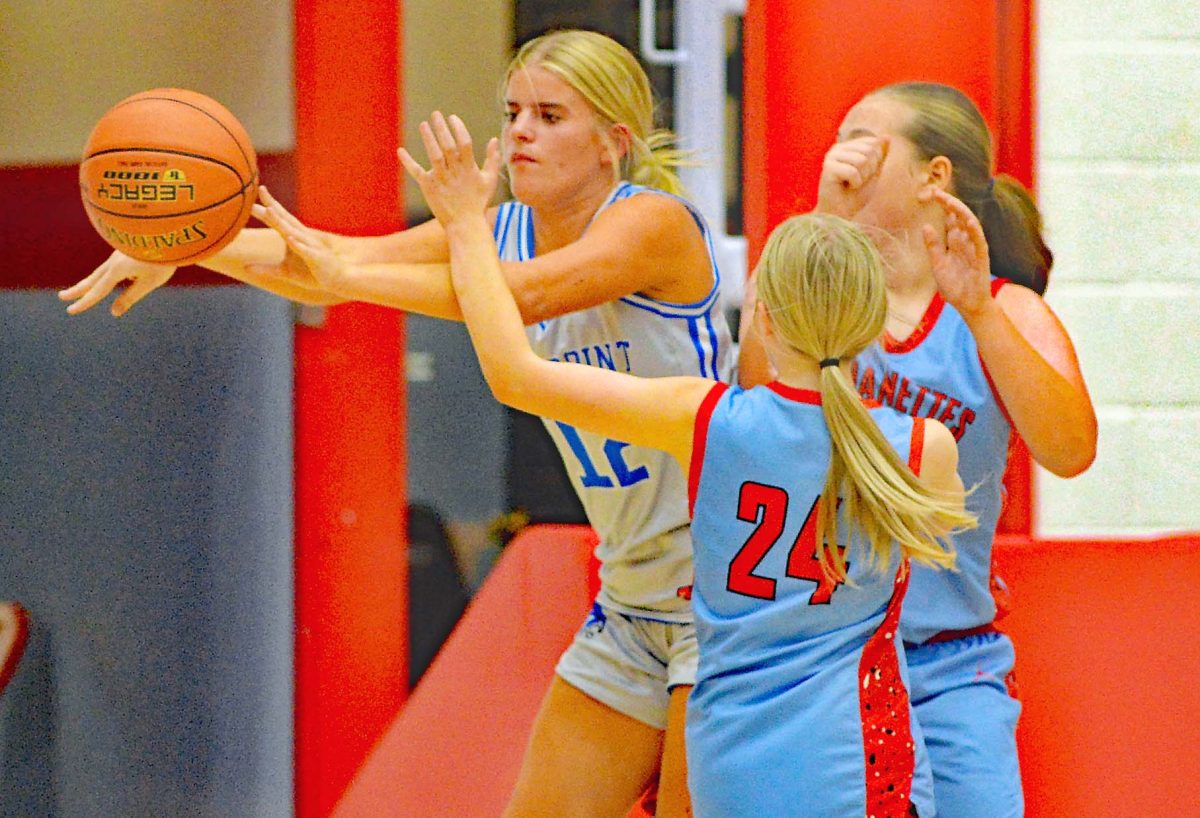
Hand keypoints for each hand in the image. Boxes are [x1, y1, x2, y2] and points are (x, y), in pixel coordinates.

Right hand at [58, 251, 175, 315]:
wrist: (167, 231)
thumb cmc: (161, 259)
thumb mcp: (148, 282)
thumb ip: (130, 296)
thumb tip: (114, 312)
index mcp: (117, 270)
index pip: (97, 291)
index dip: (84, 302)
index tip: (70, 311)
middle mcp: (113, 261)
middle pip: (92, 279)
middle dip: (78, 289)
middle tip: (62, 297)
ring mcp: (118, 254)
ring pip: (100, 271)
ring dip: (90, 281)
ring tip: (82, 289)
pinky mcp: (125, 250)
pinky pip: (112, 265)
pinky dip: (105, 274)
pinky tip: (116, 276)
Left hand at [251, 186, 346, 291]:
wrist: (339, 280)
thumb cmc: (313, 273)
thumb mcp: (285, 272)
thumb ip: (265, 269)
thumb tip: (244, 268)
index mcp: (294, 237)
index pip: (279, 219)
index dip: (267, 207)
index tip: (251, 198)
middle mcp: (302, 237)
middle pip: (284, 219)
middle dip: (272, 205)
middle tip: (260, 190)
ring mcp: (310, 247)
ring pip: (294, 232)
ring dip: (282, 221)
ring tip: (270, 210)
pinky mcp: (317, 259)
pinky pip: (307, 251)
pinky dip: (299, 245)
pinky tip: (290, 239)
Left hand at [398, 112, 500, 226]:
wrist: (465, 225)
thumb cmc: (478, 202)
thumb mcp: (489, 180)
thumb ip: (493, 159)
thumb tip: (494, 139)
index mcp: (470, 168)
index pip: (464, 143)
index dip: (458, 128)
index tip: (452, 117)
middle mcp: (455, 172)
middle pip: (448, 146)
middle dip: (442, 129)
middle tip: (436, 114)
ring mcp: (441, 180)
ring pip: (434, 155)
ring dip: (428, 139)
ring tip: (424, 125)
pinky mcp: (429, 187)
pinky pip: (417, 172)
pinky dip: (408, 162)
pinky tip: (400, 150)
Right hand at [815, 136, 886, 218]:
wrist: (841, 215)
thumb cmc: (855, 196)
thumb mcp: (874, 173)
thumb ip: (880, 155)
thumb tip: (887, 136)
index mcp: (848, 147)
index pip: (873, 143)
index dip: (875, 162)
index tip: (863, 175)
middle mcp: (838, 148)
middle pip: (869, 150)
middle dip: (869, 170)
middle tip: (857, 181)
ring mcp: (831, 157)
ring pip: (862, 160)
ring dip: (862, 177)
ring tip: (851, 184)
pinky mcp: (828, 168)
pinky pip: (853, 171)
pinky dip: (854, 183)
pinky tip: (845, 188)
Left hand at [921, 188, 992, 316]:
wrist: (968, 305)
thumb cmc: (955, 286)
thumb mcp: (938, 264)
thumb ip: (933, 246)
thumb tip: (926, 226)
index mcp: (955, 242)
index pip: (950, 219)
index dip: (943, 206)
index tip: (931, 193)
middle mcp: (965, 242)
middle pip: (959, 218)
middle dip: (949, 204)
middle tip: (937, 192)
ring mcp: (974, 249)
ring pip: (970, 225)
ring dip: (961, 213)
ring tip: (950, 202)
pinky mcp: (981, 259)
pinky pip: (979, 242)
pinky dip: (974, 231)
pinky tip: (968, 222)